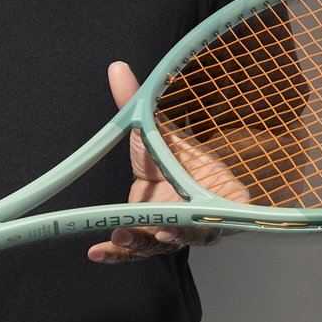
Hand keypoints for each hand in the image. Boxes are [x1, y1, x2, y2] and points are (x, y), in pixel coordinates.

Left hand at [87, 61, 224, 263]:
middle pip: (192, 235)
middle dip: (172, 236)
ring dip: (140, 246)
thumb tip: (116, 67)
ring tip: (115, 240)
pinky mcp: (154, 239)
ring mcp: (177, 230)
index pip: (224, 211)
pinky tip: (97, 253)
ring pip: (162, 246)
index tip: (181, 224)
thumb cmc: (172, 149)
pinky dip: (119, 254)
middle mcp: (202, 215)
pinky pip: (140, 250)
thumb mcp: (153, 125)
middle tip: (157, 235)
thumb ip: (138, 102)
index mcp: (220, 191)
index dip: (208, 220)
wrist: (165, 166)